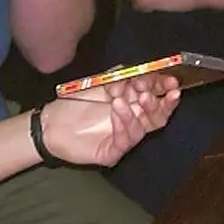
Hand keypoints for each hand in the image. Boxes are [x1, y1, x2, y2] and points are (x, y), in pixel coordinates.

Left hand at [39, 75, 179, 165]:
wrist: (50, 123)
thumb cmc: (74, 103)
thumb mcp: (99, 84)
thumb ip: (120, 77)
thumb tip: (139, 72)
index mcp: (132, 105)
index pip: (156, 98)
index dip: (165, 91)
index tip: (172, 82)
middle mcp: (132, 122)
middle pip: (157, 117)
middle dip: (160, 104)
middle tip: (156, 93)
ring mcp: (123, 138)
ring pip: (141, 128)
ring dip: (136, 111)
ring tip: (125, 98)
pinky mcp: (112, 152)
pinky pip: (124, 141)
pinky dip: (123, 125)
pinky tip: (116, 111)